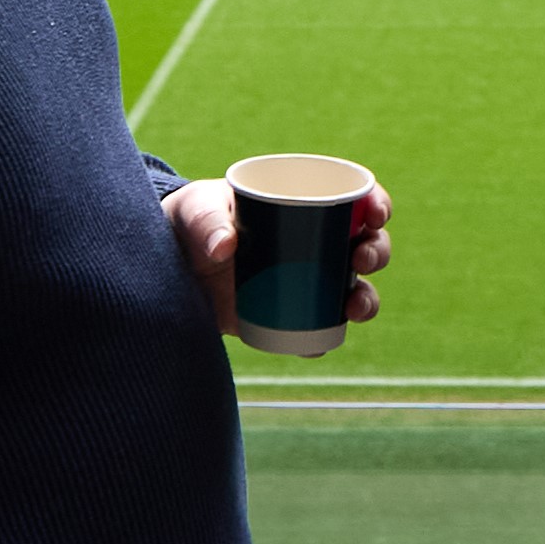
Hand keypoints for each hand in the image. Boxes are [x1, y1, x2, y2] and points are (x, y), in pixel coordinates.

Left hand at [164, 175, 387, 343]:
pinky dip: (323, 340)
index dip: (377, 204)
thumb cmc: (190, 223)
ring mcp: (307, 283)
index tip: (375, 213)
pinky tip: (318, 344)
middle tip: (361, 259)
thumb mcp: (194, 211)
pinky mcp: (289, 317)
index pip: (355, 199)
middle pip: (366, 246)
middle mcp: (317, 244)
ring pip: (353, 292)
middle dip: (377, 253)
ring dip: (365, 301)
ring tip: (354, 308)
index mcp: (306, 204)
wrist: (167, 268)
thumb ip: (206, 221)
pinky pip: (318, 332)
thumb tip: (224, 247)